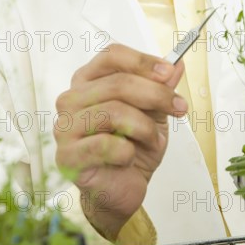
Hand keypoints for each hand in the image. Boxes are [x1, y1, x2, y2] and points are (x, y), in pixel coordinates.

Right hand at [53, 44, 185, 239]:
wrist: (123, 188)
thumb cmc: (133, 146)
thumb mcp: (154, 113)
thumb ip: (162, 87)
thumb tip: (177, 63)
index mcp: (88, 80)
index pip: (112, 55)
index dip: (143, 61)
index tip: (169, 72)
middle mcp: (71, 99)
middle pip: (118, 82)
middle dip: (156, 95)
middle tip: (179, 107)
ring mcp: (65, 127)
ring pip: (114, 112)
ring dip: (145, 128)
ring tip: (154, 140)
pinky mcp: (67, 156)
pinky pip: (107, 145)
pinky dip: (129, 152)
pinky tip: (129, 158)